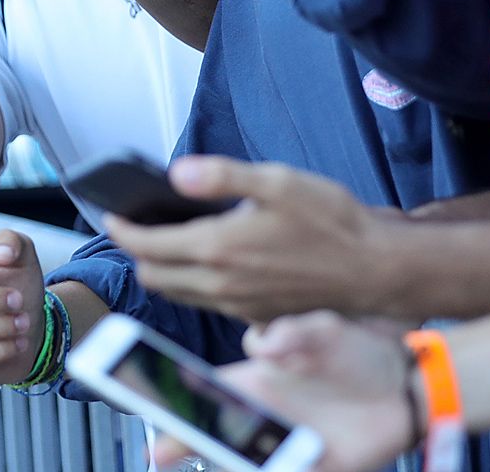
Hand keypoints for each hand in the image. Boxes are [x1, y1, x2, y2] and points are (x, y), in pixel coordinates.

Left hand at [103, 155, 395, 323]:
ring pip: (178, 295)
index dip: (123, 230)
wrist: (376, 270)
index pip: (147, 247)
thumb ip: (221, 177)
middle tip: (139, 227)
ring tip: (167, 242)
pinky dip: (193, 285)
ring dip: (163, 272)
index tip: (113, 214)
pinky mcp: (255, 317)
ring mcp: (237, 306)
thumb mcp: (277, 182)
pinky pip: (207, 304)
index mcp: (218, 248)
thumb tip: (175, 173)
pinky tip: (209, 261)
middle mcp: (220, 285)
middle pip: (154, 277)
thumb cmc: (331, 221)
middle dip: (138, 253)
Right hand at [152, 311, 414, 471]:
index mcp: (256, 381)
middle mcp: (263, 416)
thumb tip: (267, 347)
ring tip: (204, 462)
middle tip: (159, 452)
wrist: (405, 386)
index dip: (171, 392)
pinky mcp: (313, 466)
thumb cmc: (359, 352)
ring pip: (240, 459)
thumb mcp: (324, 331)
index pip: (204, 389)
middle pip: (212, 433)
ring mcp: (285, 444)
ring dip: (222, 461)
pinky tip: (246, 469)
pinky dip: (264, 471)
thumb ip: (294, 335)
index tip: (142, 393)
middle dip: (182, 442)